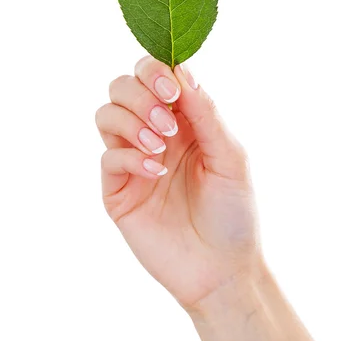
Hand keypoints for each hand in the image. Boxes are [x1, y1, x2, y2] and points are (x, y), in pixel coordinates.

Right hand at [95, 56, 262, 309]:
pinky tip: (155, 172)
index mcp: (184, 122)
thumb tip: (182, 70)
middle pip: (123, 88)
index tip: (172, 90)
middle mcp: (155, 136)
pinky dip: (129, 157)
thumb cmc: (233, 213)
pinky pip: (108, 157)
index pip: (155, 76)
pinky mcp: (118, 191)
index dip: (156, 71)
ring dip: (131, 122)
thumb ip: (206, 114)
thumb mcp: (230, 158)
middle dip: (140, 95)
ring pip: (106, 115)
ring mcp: (133, 163)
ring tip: (160, 147)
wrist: (221, 270)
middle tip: (168, 125)